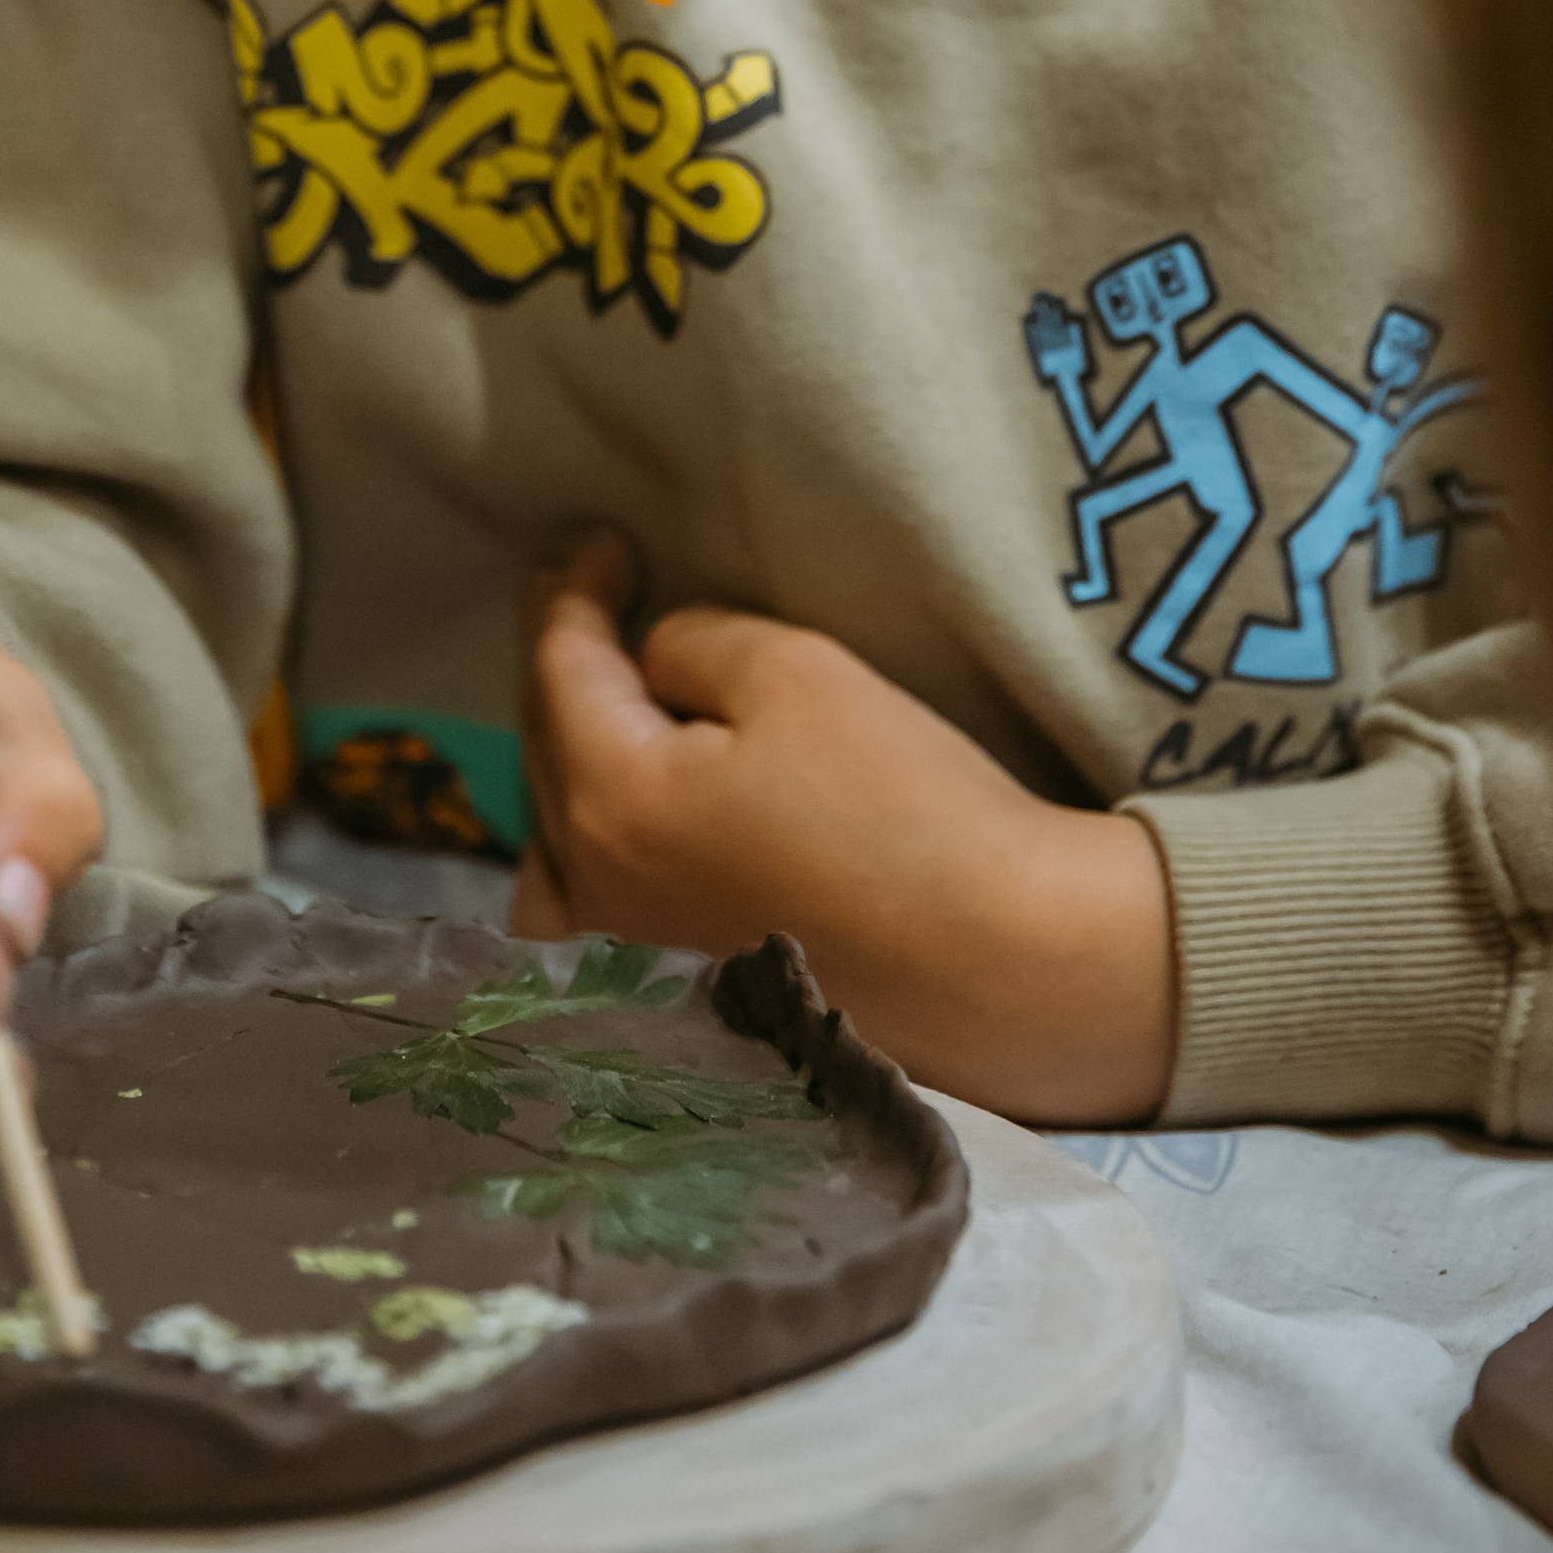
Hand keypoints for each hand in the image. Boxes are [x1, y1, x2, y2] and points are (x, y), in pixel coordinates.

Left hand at [515, 529, 1175, 1124]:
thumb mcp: (795, 674)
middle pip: (547, 754)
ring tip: (599, 717)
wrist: (1005, 966)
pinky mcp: (678, 1013)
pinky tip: (607, 849)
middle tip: (583, 600)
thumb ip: (692, 644)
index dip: (572, 593)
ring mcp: (627, 970)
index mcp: (610, 803)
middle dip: (564, 670)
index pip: (560, 670)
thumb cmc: (903, 808)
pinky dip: (581, 865)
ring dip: (564, 768)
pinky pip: (586, 924)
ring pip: (553, 847)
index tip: (599, 540)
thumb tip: (655, 662)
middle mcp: (593, 896)